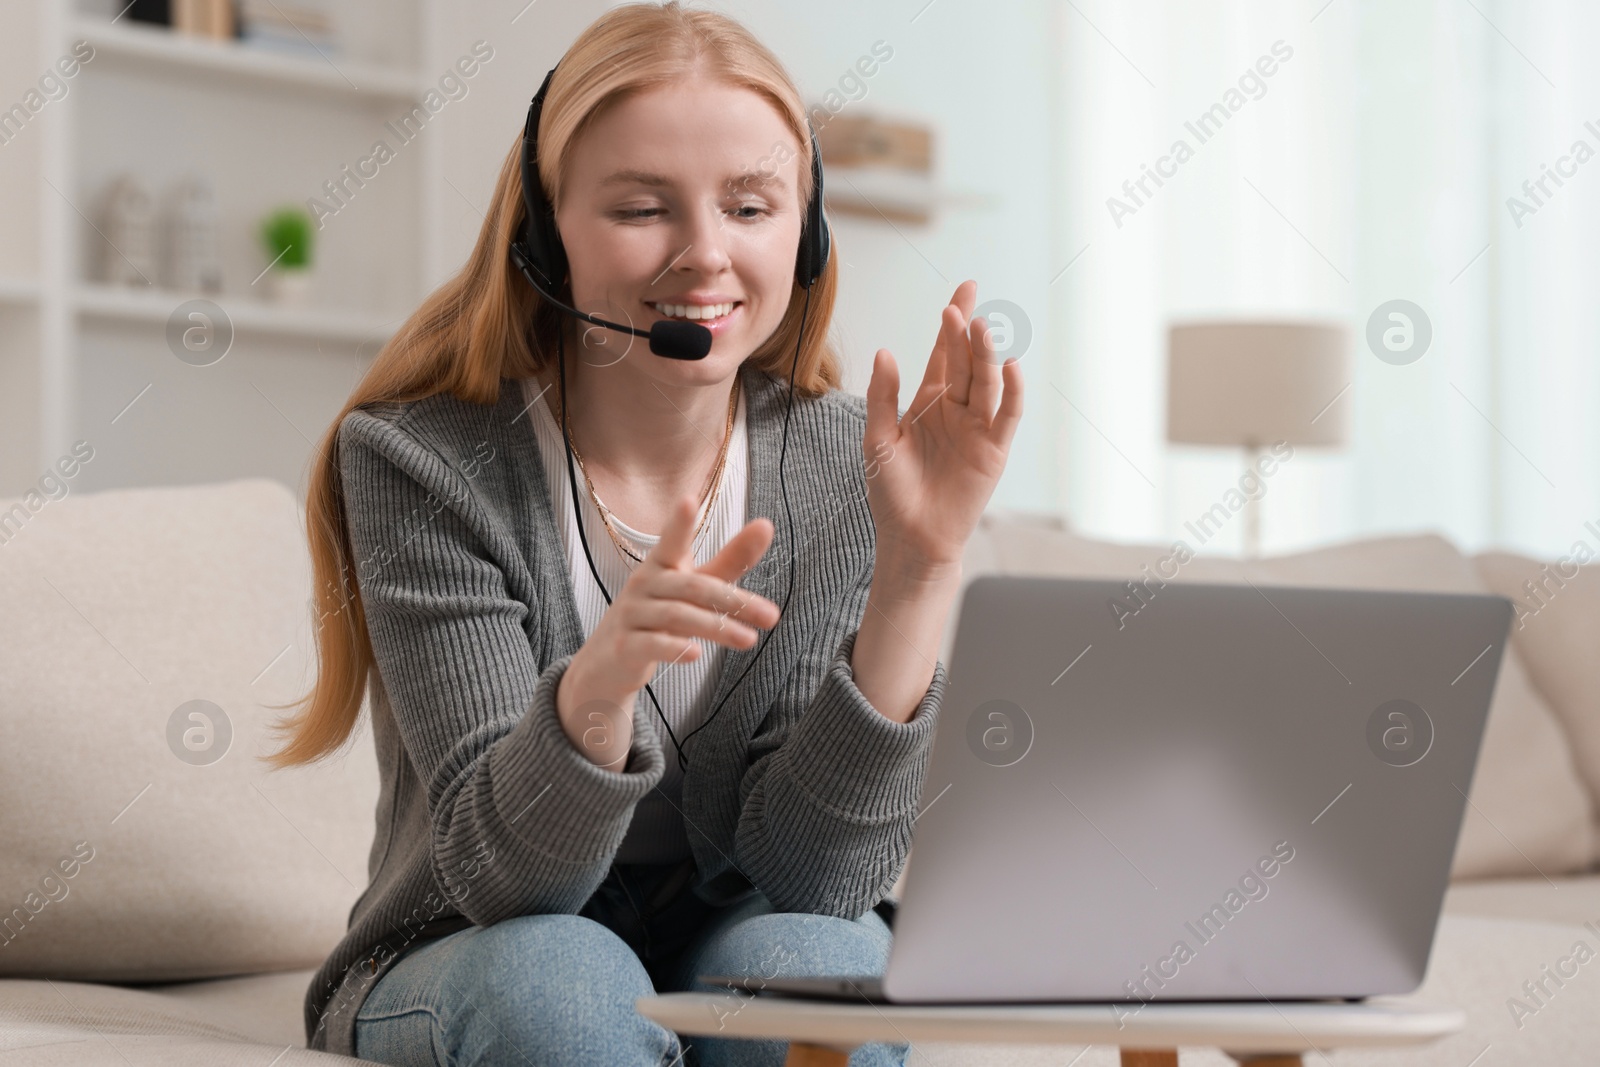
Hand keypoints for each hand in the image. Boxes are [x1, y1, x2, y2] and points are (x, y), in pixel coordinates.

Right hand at [556, 495, 780, 770]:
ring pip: (676, 615)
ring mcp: (632, 615)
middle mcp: (644, 585)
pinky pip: (652, 644)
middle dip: (733, 600)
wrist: (607, 662)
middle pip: (693, 587)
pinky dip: (674, 648)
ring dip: (716, 627)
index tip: (688, 501)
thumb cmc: (658, 614)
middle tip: (771, 615)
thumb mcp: (694, 588)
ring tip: (749, 639)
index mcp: (661, 565)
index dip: (679, 523)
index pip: (671, 540)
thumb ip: (730, 561)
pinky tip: (696, 654)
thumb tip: (766, 525)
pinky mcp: (625, 647)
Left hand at [863, 279, 1023, 581]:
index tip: (964, 290)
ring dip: (985, 356)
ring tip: (981, 330)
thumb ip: (883, 396)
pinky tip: (1009, 367)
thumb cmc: (892, 492)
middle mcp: (956, 409)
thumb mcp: (879, 438)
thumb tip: (885, 352)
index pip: (945, 353)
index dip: (953, 323)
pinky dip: (1011, 391)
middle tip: (961, 308)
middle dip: (965, 333)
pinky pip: (1007, 415)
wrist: (911, 538)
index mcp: (929, 402)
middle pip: (965, 362)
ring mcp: (977, 428)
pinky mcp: (993, 450)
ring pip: (985, 383)